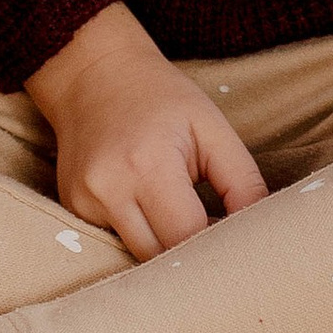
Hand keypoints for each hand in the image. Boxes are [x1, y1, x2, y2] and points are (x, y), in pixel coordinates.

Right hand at [26, 3, 267, 257]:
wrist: (92, 74)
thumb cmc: (160, 97)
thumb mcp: (210, 126)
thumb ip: (242, 181)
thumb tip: (260, 232)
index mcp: (149, 164)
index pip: (188, 237)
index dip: (215, 246)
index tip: (232, 237)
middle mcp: (109, 188)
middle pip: (159, 258)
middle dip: (190, 254)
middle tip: (212, 233)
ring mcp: (84, 201)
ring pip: (136, 256)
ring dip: (163, 249)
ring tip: (181, 219)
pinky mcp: (72, 207)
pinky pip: (113, 240)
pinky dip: (137, 234)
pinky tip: (146, 208)